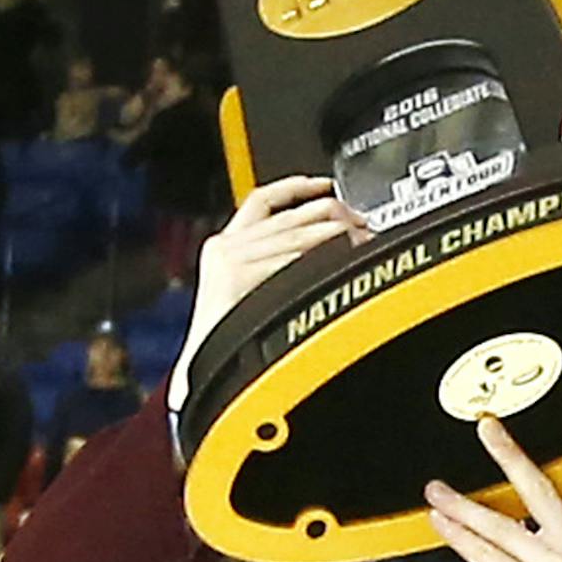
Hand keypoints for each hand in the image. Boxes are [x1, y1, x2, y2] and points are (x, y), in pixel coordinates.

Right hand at [169, 176, 367, 413]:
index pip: (262, 201)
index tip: (325, 186)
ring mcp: (230, 259)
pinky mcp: (236, 276)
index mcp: (224, 249)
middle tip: (361, 219)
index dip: (295, 188)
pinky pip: (288, 256)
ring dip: (332, 231)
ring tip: (360, 234)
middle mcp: (226, 247)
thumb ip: (272, 277)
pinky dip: (317, 252)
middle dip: (329, 212)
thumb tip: (316, 262)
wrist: (201, 376)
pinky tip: (340, 253)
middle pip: (287, 214)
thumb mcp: (246, 304)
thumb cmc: (224, 350)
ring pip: (292, 232)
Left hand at [424, 413, 561, 561]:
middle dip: (510, 455)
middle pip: (539, 491)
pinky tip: (441, 521)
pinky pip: (484, 554)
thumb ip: (549, 519)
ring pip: (500, 525)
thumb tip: (522, 473)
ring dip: (462, 505)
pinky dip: (458, 535)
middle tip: (488, 428)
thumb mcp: (560, 558)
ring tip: (437, 490)